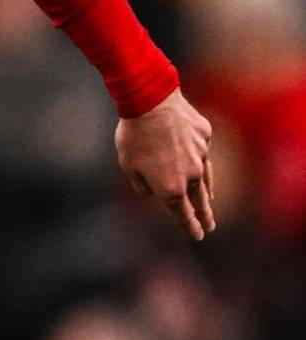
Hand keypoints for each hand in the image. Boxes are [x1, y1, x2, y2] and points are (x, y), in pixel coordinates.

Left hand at [116, 88, 214, 241]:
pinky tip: (201, 165)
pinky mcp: (204, 136)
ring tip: (211, 201)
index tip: (198, 236)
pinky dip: (201, 161)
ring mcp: (201, 154)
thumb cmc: (134, 137)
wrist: (151, 103)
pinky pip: (202, 152)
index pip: (183, 213)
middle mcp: (191, 174)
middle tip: (210, 226)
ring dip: (207, 192)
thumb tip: (154, 191)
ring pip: (206, 177)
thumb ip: (142, 186)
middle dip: (205, 215)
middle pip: (200, 200)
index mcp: (170, 187)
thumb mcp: (129, 167)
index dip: (190, 226)